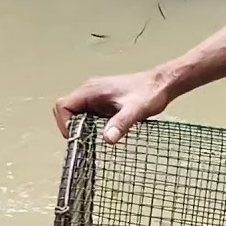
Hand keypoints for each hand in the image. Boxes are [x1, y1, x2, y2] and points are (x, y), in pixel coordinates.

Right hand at [53, 69, 171, 143]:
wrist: (162, 84)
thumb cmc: (149, 93)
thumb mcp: (136, 111)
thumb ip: (121, 124)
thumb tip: (107, 139)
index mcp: (91, 90)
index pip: (63, 106)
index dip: (64, 123)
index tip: (76, 138)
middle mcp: (90, 91)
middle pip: (67, 110)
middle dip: (71, 127)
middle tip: (84, 141)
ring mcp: (96, 95)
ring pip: (77, 113)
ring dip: (81, 127)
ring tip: (94, 139)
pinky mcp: (103, 101)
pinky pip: (88, 114)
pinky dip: (91, 124)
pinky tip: (105, 132)